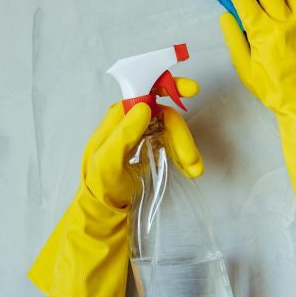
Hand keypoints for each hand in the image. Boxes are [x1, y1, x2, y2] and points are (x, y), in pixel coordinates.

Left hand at [28, 78, 202, 296]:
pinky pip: (173, 143)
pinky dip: (184, 155)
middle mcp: (131, 122)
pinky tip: (189, 170)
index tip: (192, 90)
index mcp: (117, 118)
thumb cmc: (101, 186)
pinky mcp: (151, 149)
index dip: (167, 84)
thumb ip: (123, 134)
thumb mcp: (106, 162)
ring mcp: (142, 135)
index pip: (144, 90)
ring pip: (172, 130)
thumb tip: (144, 106)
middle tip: (192, 159)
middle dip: (181, 133)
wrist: (103, 212)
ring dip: (186, 147)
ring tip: (194, 170)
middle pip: (164, 114)